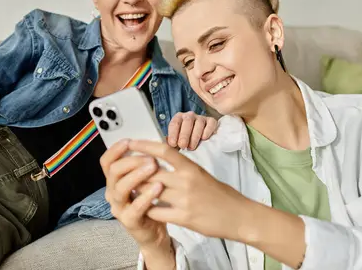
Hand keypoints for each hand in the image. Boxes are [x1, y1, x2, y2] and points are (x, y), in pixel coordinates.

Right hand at [100, 139, 169, 248]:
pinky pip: (135, 207)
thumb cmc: (150, 203)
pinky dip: (146, 196)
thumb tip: (150, 144)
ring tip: (153, 167)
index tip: (129, 141)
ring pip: (121, 188)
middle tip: (150, 158)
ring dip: (137, 175)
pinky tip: (158, 187)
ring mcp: (119, 207)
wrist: (154, 232)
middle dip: (132, 161)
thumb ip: (143, 165)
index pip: (106, 162)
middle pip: (114, 171)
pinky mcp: (129, 221)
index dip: (115, 150)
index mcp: (114, 181)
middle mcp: (112, 193)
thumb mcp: (144, 181)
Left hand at [128, 139, 250, 239]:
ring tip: (129, 188)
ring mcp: (184, 200)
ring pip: (150, 191)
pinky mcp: (183, 218)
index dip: (144, 145)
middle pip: (151, 171)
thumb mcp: (201, 174)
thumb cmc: (220, 194)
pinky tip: (143, 206)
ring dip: (138, 190)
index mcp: (191, 167)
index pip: (164, 150)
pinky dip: (147, 208)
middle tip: (123, 170)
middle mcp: (186, 181)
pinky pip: (156, 211)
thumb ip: (181, 167)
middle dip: (134, 171)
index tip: (131, 142)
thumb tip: (159, 159)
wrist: (238, 216)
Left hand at [167, 112, 217, 150]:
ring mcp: (201, 118)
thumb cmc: (185, 140)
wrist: (200, 139)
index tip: (173, 144)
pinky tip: (204, 138)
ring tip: (191, 147)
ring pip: (199, 123)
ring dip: (195, 136)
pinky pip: (210, 123)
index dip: (173, 133)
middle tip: (182, 146)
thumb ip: (171, 142)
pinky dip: (208, 130)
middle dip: (184, 135)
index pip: (175, 123)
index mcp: (178, 118)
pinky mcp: (211, 121)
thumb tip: (165, 147)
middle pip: (187, 121)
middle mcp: (189, 116)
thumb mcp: (176, 140)